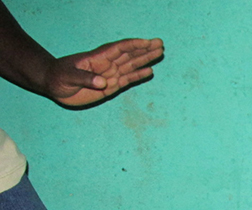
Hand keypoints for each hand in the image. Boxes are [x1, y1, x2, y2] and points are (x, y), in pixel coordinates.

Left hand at [45, 38, 163, 106]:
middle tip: (160, 44)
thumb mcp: (67, 76)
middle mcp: (107, 65)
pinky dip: (138, 76)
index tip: (148, 42)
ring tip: (159, 53)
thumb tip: (103, 82)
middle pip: (129, 55)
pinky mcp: (110, 87)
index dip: (133, 45)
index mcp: (97, 58)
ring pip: (131, 66)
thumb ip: (85, 79)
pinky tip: (149, 71)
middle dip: (144, 49)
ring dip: (145, 60)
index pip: (118, 49)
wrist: (53, 85)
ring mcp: (110, 75)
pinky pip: (127, 80)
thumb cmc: (58, 77)